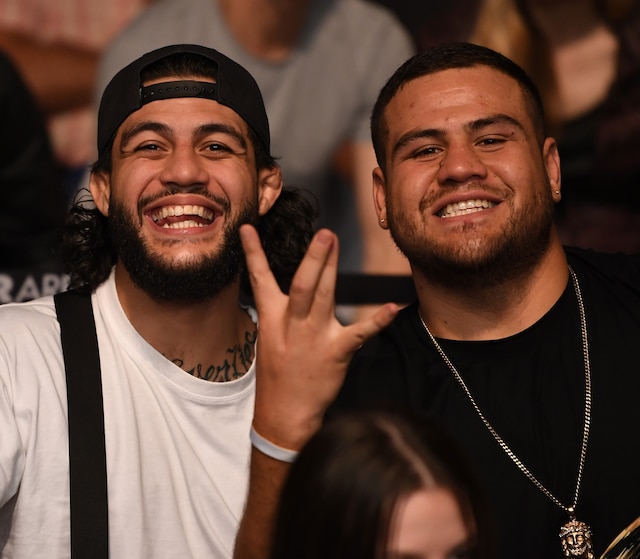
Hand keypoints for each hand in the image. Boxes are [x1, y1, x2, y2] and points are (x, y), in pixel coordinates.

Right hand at [239, 224, 397, 449]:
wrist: (284, 412)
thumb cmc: (279, 372)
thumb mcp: (270, 337)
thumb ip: (283, 310)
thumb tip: (298, 283)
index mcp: (273, 317)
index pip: (259, 279)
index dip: (253, 253)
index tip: (247, 228)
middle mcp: (292, 323)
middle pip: (302, 285)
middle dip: (312, 259)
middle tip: (322, 233)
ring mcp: (314, 337)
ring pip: (323, 297)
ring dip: (329, 269)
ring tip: (333, 241)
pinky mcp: (336, 352)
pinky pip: (359, 333)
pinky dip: (377, 320)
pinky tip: (392, 307)